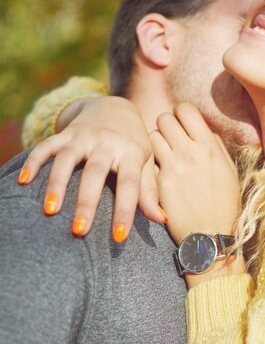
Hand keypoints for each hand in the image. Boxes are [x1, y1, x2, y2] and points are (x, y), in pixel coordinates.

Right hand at [18, 96, 165, 239]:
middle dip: (87, 201)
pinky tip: (23, 181)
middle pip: (96, 172)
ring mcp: (84, 136)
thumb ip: (150, 191)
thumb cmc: (134, 144)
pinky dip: (33, 161)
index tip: (119, 237)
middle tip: (79, 230)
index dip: (125, 210)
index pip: (130, 184)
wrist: (115, 106)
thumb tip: (162, 220)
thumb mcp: (146, 163)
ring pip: (67, 158)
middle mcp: (107, 142)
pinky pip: (46, 145)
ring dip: (57, 183)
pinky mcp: (66, 133)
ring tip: (49, 211)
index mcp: (132, 152)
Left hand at [151, 103, 241, 245]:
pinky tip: (156, 172)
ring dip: (154, 142)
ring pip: (150, 136)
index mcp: (209, 146)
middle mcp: (190, 152)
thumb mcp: (229, 170)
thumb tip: (203, 129)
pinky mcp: (157, 183)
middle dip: (165, 125)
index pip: (186, 109)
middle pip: (164, 119)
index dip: (181, 113)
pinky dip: (149, 163)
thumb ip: (215, 146)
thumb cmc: (224, 204)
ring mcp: (172, 167)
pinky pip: (146, 161)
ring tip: (161, 154)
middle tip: (169, 138)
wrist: (210, 236)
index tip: (182, 123)